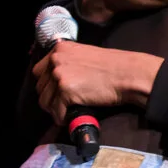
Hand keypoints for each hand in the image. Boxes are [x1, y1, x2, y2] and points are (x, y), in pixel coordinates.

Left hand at [33, 42, 164, 123]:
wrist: (128, 74)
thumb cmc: (113, 67)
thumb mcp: (85, 55)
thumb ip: (69, 62)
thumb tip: (58, 79)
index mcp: (60, 49)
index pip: (39, 71)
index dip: (47, 85)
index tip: (55, 93)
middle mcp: (56, 60)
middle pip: (40, 87)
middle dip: (50, 99)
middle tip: (62, 106)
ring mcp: (59, 75)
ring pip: (45, 101)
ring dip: (55, 110)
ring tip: (67, 113)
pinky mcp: (66, 91)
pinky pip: (57, 112)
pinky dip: (63, 118)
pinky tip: (71, 117)